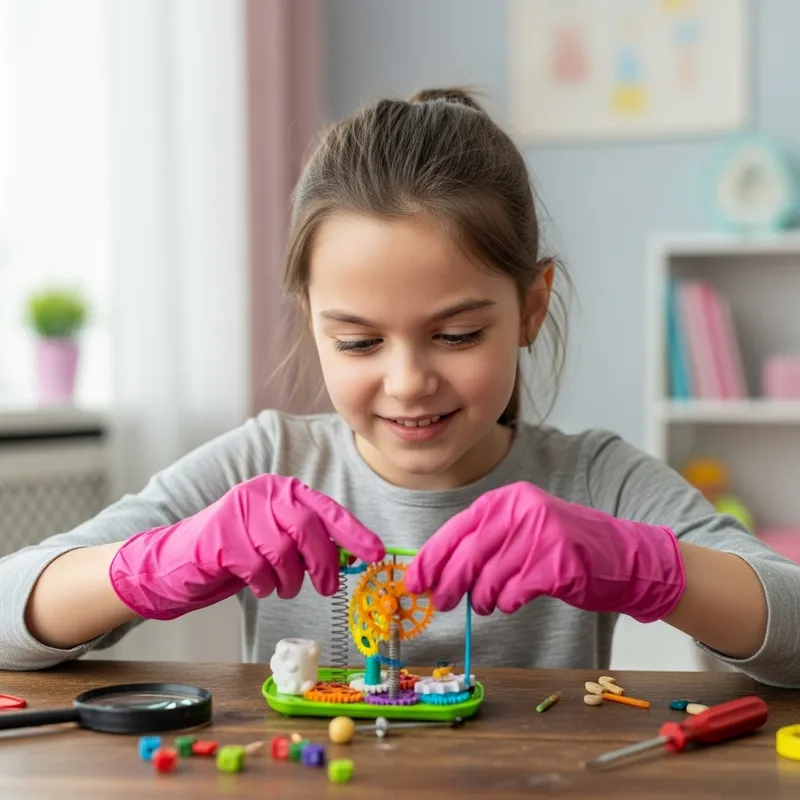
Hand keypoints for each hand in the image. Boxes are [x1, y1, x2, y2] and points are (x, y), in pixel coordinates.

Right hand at [109, 475, 384, 619]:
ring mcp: (239, 512)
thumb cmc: (237, 552)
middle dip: (324, 563)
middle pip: (308, 528)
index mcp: (282, 490)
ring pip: (283, 551)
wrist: (178, 561)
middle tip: (328, 587)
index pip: (327, 509)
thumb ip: (310, 542)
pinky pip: (257, 567)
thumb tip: (352, 558)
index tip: (376, 554)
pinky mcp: (220, 537)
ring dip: (289, 579)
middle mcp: (263, 493)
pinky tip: (258, 585)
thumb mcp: (278, 541)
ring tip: (282, 587)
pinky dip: (264, 584)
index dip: (354, 533)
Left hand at [405, 481, 684, 622]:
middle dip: (447, 584)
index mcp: (508, 499)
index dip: (431, 558)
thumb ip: (483, 543)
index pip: (457, 529)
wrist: (622, 557)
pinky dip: (507, 603)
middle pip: (468, 555)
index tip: (414, 581)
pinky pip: (514, 593)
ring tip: (486, 603)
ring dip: (481, 599)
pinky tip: (513, 601)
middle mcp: (522, 510)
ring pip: (489, 579)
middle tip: (439, 602)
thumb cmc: (562, 546)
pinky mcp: (557, 564)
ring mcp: (541, 535)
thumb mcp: (520, 529)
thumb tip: (436, 572)